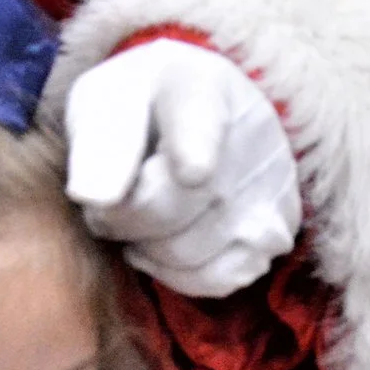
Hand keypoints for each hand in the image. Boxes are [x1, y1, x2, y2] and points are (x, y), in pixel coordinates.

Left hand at [64, 39, 300, 298]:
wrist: (198, 106)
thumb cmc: (138, 107)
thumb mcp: (102, 102)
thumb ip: (96, 144)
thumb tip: (92, 198)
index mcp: (200, 90)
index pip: (201, 127)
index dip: (195, 154)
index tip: (191, 171)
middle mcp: (252, 138)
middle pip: (166, 212)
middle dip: (121, 218)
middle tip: (113, 197)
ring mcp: (272, 189)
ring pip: (187, 254)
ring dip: (147, 247)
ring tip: (142, 212)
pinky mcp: (278, 232)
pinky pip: (217, 279)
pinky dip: (180, 273)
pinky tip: (165, 240)